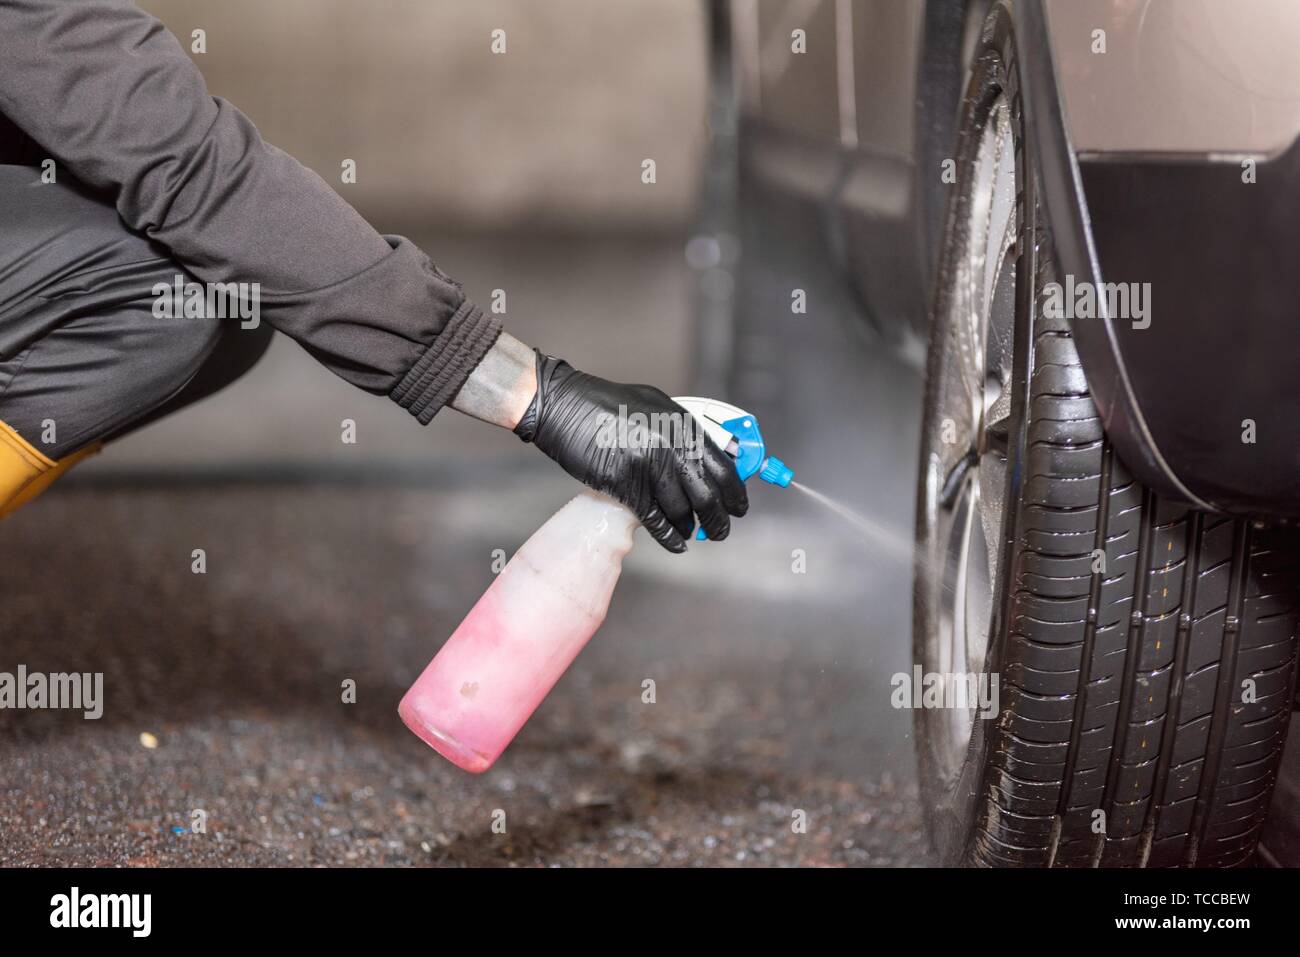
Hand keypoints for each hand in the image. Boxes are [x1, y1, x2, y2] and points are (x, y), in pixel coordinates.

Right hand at [513, 351, 747, 551]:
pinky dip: (669, 537)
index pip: (724, 468)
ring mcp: (647, 467)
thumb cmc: (607, 404)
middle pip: (708, 496)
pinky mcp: (624, 484)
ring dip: (690, 528)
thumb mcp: (656, 406)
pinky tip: (676, 543)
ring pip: (681, 511)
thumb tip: (716, 454)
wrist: (563, 405)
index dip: (736, 494)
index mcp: (683, 425)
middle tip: (720, 531)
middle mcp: (670, 446)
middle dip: (718, 519)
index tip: (739, 507)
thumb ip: (684, 430)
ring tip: (692, 533)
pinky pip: (654, 520)